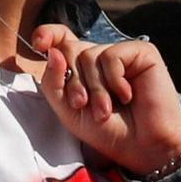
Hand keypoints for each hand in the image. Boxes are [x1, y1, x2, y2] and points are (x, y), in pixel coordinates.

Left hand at [32, 25, 180, 176]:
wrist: (142, 147)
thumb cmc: (106, 131)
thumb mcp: (68, 111)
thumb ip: (53, 82)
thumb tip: (52, 51)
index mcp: (81, 67)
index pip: (61, 38)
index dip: (48, 34)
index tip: (39, 43)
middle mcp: (100, 56)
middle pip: (69, 48)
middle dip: (72, 81)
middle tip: (82, 105)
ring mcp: (121, 53)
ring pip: (89, 55)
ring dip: (94, 89)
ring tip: (105, 111)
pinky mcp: (142, 53)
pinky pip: (112, 57)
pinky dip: (114, 81)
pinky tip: (127, 96)